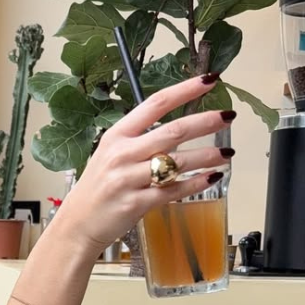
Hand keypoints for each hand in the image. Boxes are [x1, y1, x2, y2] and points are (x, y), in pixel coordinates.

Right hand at [50, 76, 234, 255]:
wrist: (77, 224)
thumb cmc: (97, 189)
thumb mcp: (110, 155)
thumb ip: (139, 140)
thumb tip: (177, 129)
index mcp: (117, 136)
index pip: (155, 104)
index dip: (185, 90)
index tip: (208, 80)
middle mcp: (122, 154)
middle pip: (172, 131)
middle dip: (205, 122)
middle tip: (227, 117)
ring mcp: (128, 179)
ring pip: (177, 162)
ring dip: (207, 155)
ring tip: (227, 153)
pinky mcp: (136, 203)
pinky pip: (173, 190)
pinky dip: (195, 183)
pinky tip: (211, 177)